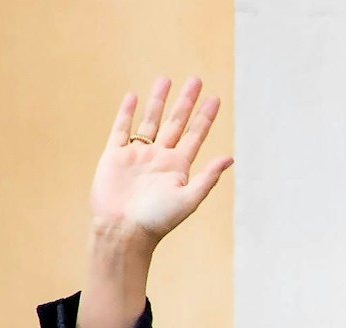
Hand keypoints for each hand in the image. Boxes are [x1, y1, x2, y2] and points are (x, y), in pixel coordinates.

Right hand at [89, 76, 231, 250]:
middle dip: (185, 102)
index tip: (215, 98)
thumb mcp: (189, 198)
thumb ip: (208, 177)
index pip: (196, 135)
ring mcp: (137, 155)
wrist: (123, 230)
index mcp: (178, 167)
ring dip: (158, 101)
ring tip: (165, 79)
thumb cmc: (158, 220)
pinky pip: (121, 129)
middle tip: (196, 79)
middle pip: (175, 122)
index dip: (205, 117)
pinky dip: (127, 113)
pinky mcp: (115, 156)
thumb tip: (231, 157)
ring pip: (149, 120)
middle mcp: (159, 157)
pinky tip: (133, 96)